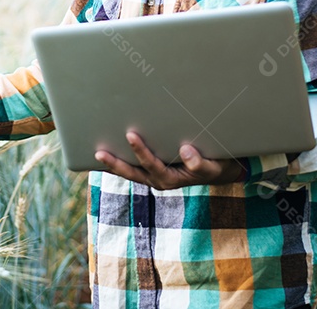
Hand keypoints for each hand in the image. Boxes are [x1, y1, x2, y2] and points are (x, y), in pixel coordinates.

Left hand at [94, 132, 245, 189]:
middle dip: (116, 164)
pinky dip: (120, 163)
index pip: (152, 165)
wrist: (220, 171)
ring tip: (95, 156)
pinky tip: (107, 155)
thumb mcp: (214, 166)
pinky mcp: (152, 172)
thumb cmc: (216, 166)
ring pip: (129, 173)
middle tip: (99, 153)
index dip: (141, 152)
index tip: (131, 136)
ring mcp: (154, 177)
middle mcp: (159, 180)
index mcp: (171, 179)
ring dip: (112, 166)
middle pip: (133, 173)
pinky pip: (133, 169)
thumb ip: (201, 163)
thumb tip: (186, 151)